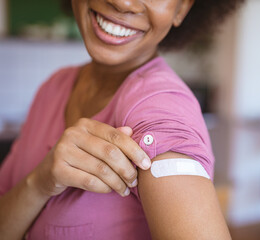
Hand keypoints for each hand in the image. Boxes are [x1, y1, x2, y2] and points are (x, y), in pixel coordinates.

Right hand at [29, 118, 149, 196]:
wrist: (47, 173)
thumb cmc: (78, 156)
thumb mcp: (94, 144)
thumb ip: (112, 138)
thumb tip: (131, 131)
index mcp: (85, 124)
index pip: (116, 136)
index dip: (134, 150)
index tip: (147, 164)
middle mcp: (73, 134)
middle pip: (110, 152)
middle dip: (127, 169)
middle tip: (135, 181)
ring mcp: (63, 150)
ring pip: (101, 169)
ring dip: (118, 182)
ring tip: (125, 190)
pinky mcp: (57, 169)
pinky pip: (89, 181)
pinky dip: (104, 188)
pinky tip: (110, 190)